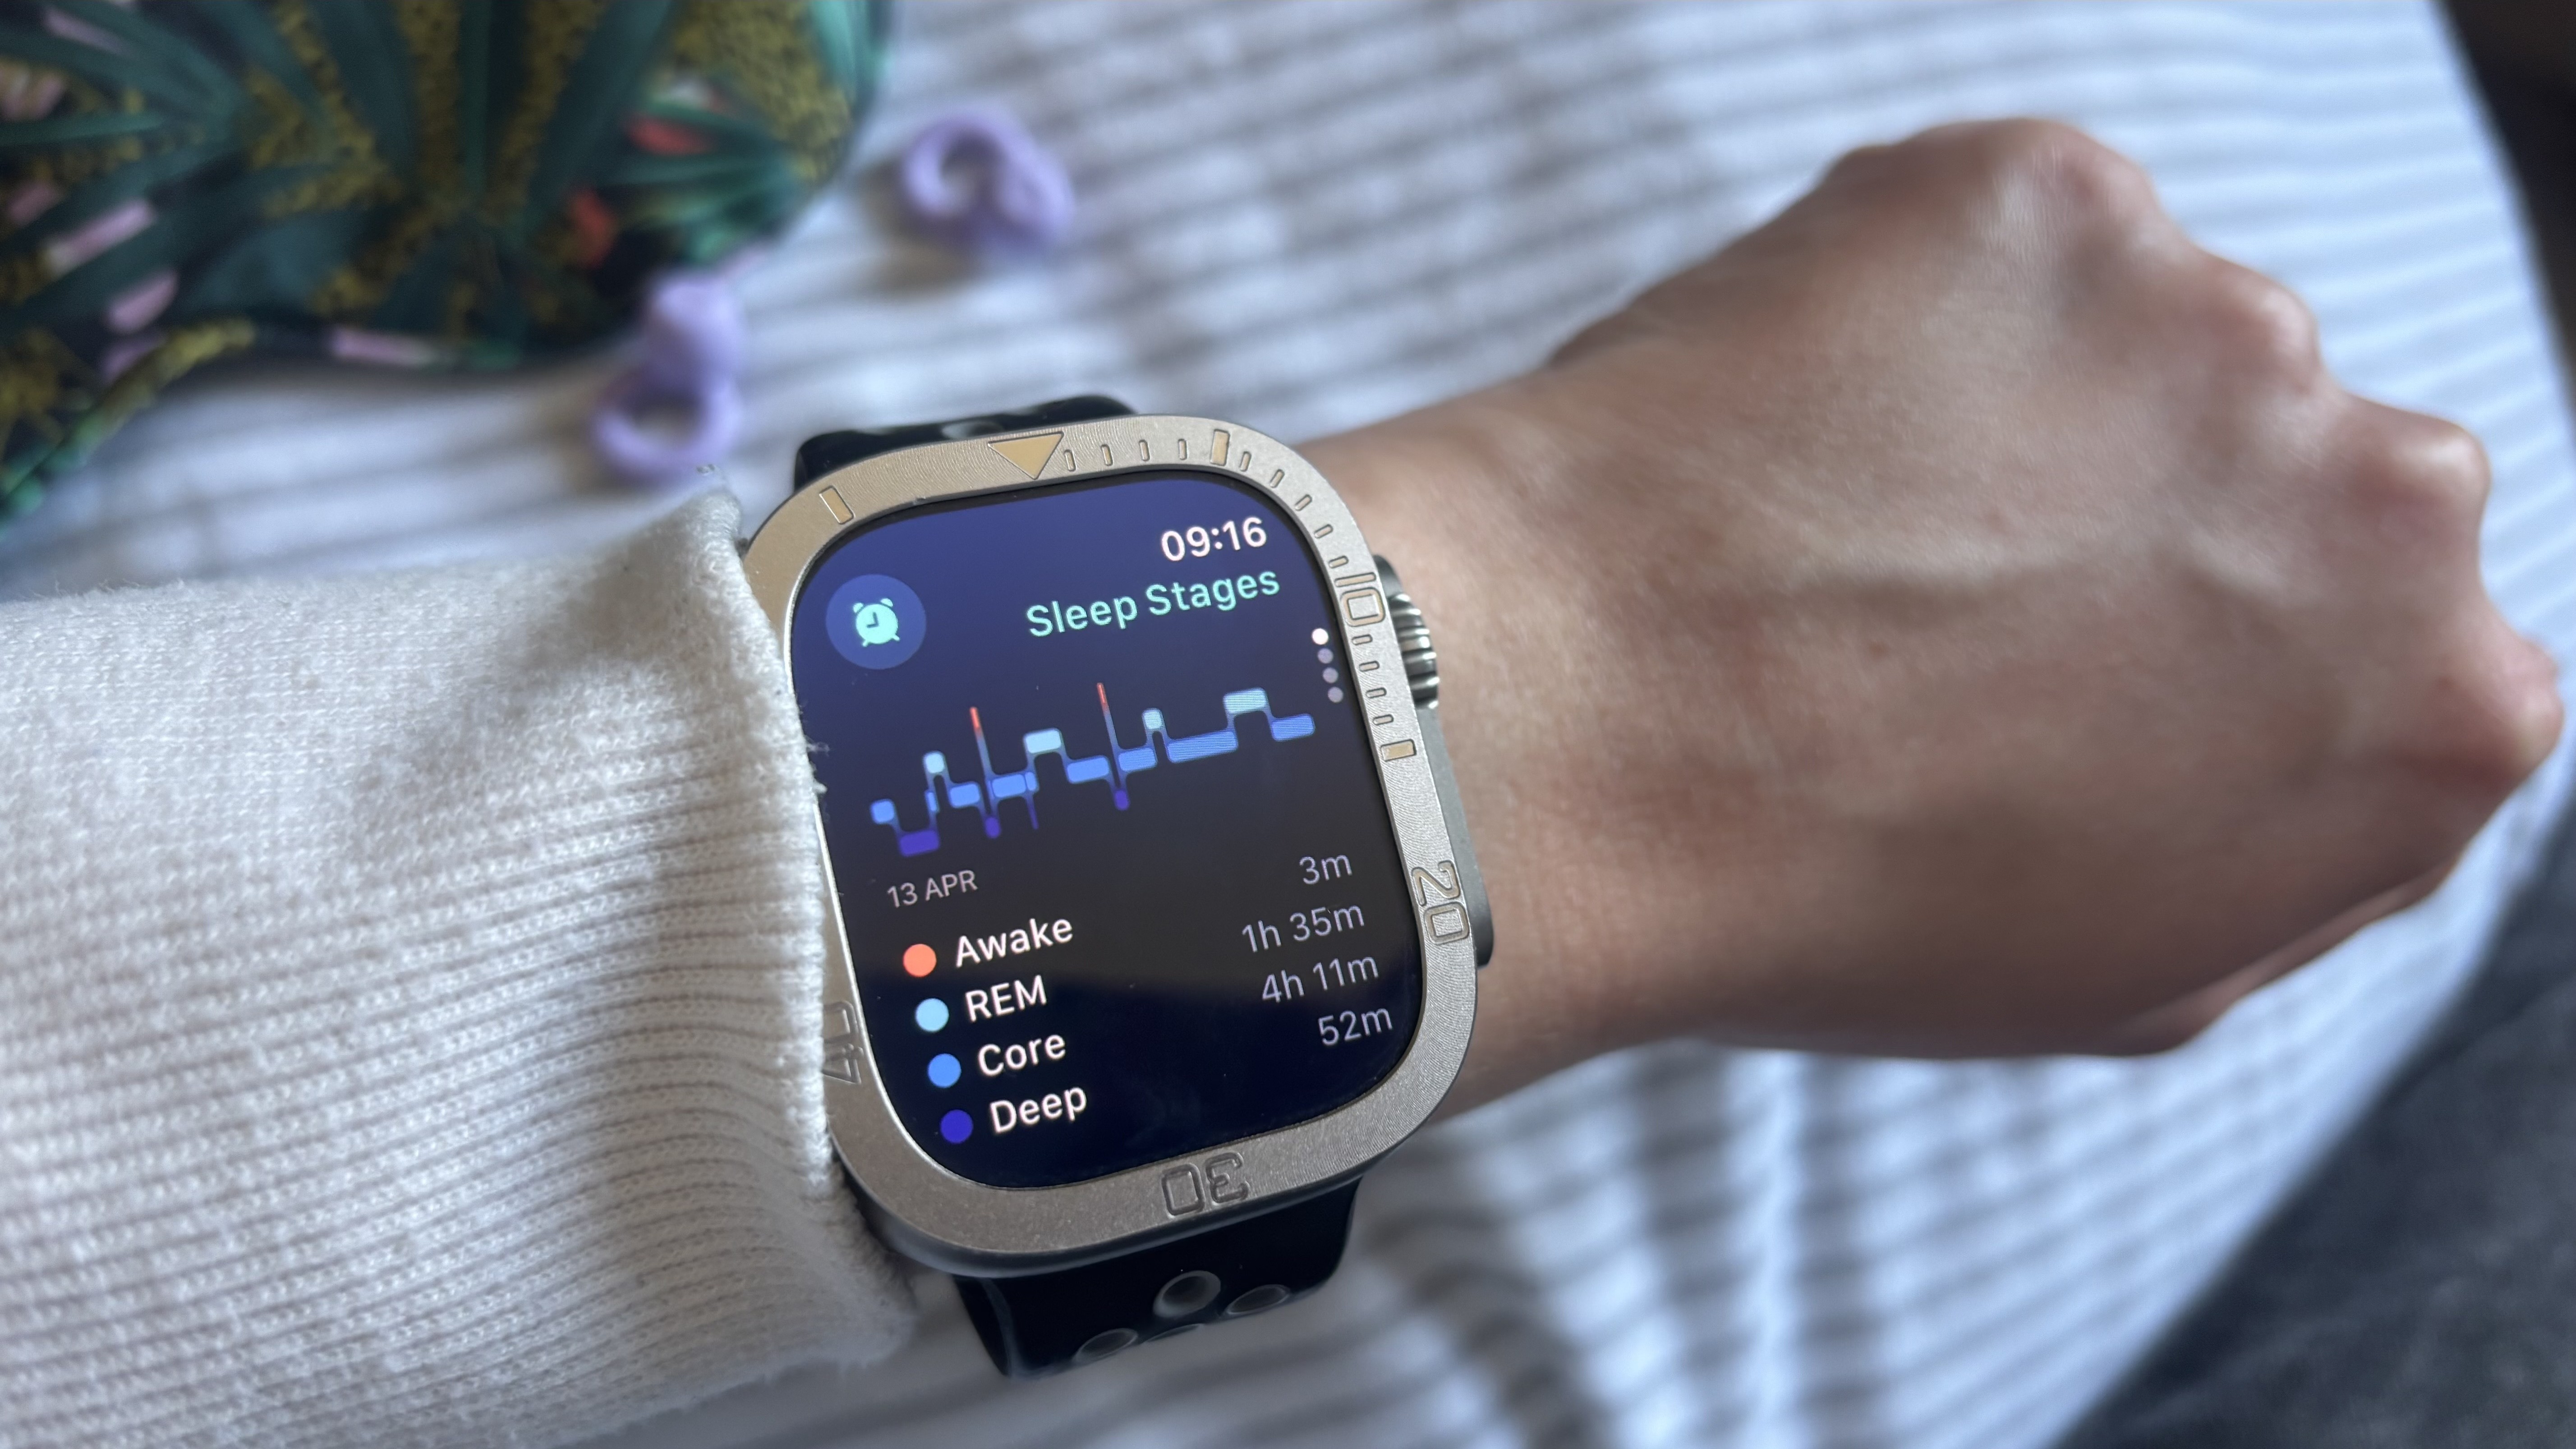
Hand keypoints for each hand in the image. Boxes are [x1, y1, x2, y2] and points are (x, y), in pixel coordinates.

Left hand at [1312, 120, 2563, 1106]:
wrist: (1584, 749)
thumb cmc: (1831, 903)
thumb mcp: (2125, 975)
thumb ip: (2285, 842)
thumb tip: (2298, 738)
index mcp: (2444, 710)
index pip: (2383, 635)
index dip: (2209, 646)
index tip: (2077, 666)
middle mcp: (2391, 501)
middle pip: (2282, 465)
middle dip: (2141, 508)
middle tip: (1942, 597)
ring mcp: (2220, 324)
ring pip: (2136, 338)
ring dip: (2014, 405)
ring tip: (1834, 528)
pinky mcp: (2048, 201)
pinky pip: (1992, 239)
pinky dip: (1895, 304)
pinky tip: (1785, 427)